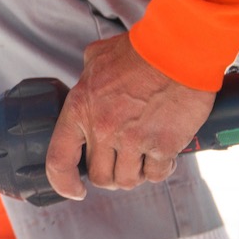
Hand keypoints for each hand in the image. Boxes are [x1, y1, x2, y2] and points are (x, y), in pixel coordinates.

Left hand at [45, 33, 215, 199]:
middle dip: (110, 173)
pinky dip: (160, 170)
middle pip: (99, 175)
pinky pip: (156, 174)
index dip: (63, 182)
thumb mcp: (97, 58)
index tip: (75, 190)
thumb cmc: (141, 49)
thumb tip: (86, 84)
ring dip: (135, 174)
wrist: (179, 48)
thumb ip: (86, 77)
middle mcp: (102, 128)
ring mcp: (132, 139)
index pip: (59, 159)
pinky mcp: (163, 144)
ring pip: (127, 180)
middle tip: (121, 162)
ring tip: (143, 158)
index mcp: (80, 109)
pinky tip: (164, 155)